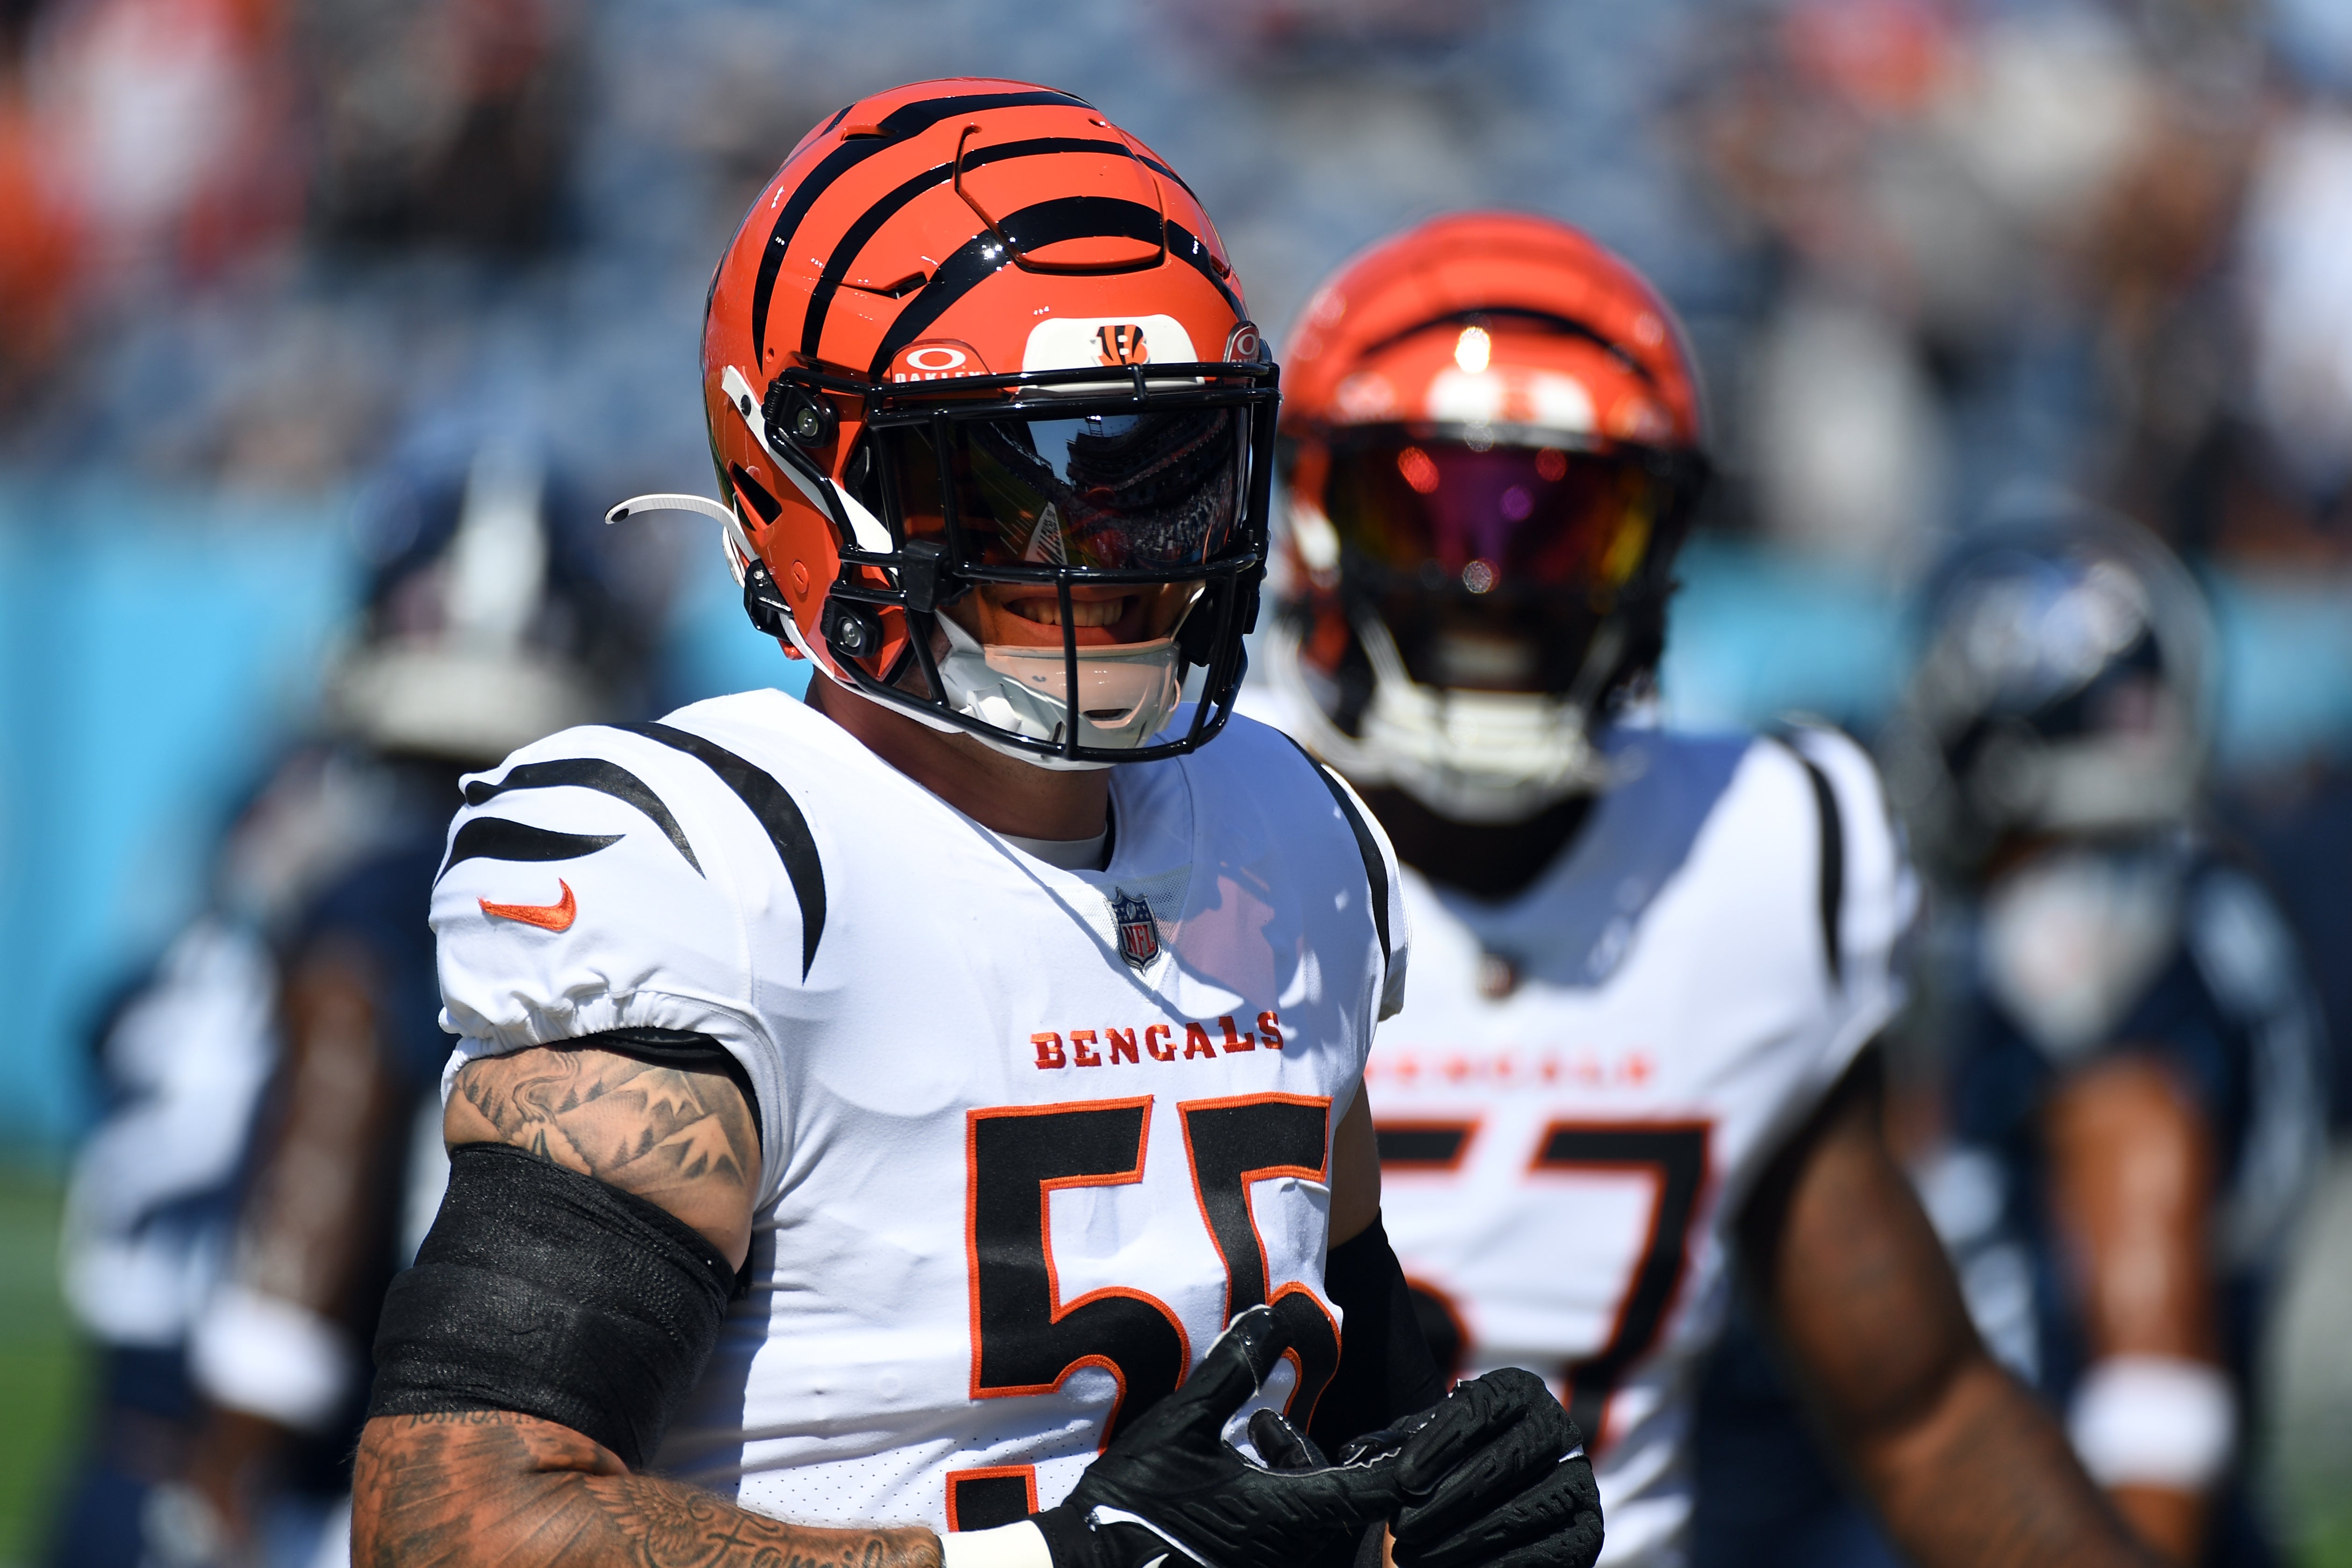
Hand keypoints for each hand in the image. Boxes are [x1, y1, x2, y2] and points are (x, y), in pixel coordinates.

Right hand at [1033, 1305, 1405, 1567]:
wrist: (1088, 1565)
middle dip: (1308, 1455)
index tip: (1427, 1441)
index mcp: (1287, 1514)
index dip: (1407, 1464)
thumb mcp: (1183, 1422)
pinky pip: (1283, 1537)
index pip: (1373, 1491)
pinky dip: (1273, 1503)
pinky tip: (1229, 1481)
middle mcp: (1289, 1551)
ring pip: (1310, 1519)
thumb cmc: (1136, 1498)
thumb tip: (1273, 1316)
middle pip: (1338, 1499)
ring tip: (1245, 1443)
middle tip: (1263, 1424)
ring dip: (1291, 1476)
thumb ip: (1234, 1370)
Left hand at [1388, 1369, 1602, 1567]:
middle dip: (1446, 1499)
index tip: (1402, 1480)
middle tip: (1400, 1528)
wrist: (1491, 1510)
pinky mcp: (1588, 1531)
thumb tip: (1354, 1453)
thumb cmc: (1445, 1470)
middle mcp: (1558, 1429)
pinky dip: (1496, 1565)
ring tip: (1412, 1557)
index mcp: (1518, 1392)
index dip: (1440, 1445)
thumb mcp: (1422, 1447)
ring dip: (1462, 1539)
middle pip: (1503, 1462)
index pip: (1481, 1409)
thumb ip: (1395, 1444)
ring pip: (1522, 1510)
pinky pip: (1546, 1551)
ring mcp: (1579, 1481)